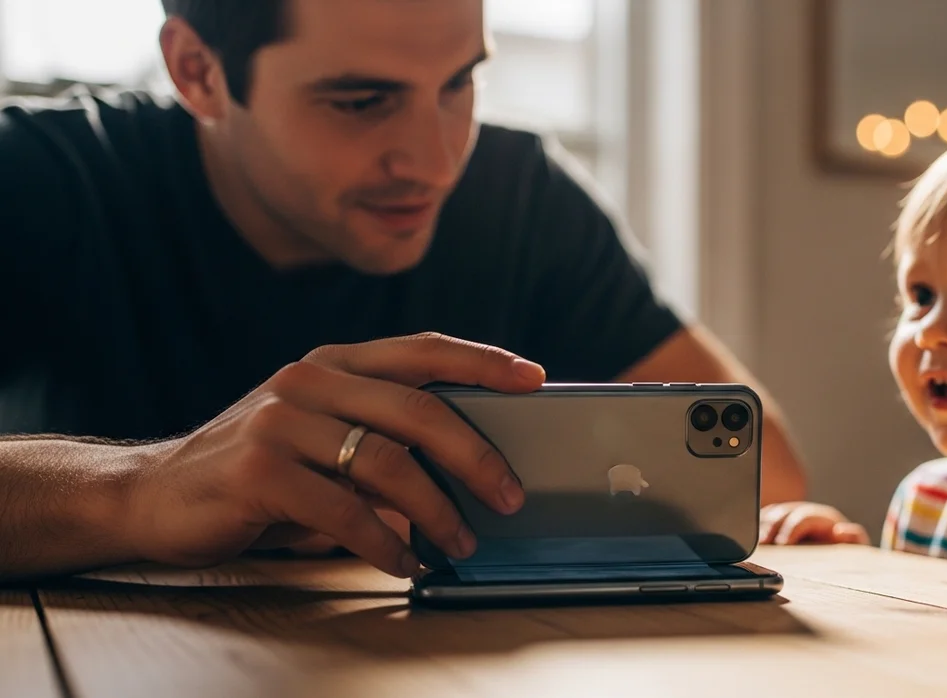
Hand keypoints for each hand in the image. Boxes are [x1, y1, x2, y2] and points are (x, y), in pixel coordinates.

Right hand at [120, 333, 545, 577]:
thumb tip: (471, 467)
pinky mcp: (259, 470)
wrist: (154, 494)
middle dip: (476, 455)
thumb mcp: (322, 435)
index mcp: (334, 361)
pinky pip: (346, 511)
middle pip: (418, 408)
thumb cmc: (259, 469)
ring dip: (437, 512)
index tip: (535, 377)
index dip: (483, 359)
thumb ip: (381, 436)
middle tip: (509, 496)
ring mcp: (281, 420)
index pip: (423, 349)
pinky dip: (385, 543)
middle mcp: (309, 378)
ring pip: (388, 463)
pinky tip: (403, 563)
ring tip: (460, 543)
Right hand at [758, 502, 868, 545]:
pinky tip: (752, 535)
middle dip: (773, 526)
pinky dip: (758, 524)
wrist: (840, 550)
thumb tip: (842, 530)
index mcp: (823, 518)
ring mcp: (793, 516)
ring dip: (763, 525)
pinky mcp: (782, 522)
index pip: (804, 517)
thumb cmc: (846, 551)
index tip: (783, 543)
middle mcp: (806, 513)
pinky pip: (766, 517)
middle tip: (765, 542)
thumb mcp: (856, 546)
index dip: (792, 528)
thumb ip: (854, 537)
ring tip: (757, 541)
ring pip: (773, 513)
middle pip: (785, 512)